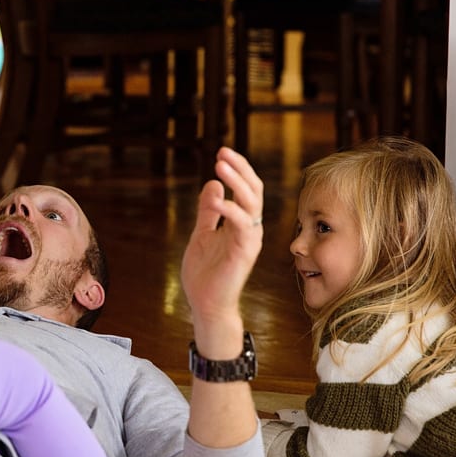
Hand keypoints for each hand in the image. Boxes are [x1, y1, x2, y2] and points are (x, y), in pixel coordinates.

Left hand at [181, 147, 263, 354]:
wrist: (205, 304)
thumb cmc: (205, 273)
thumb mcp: (202, 234)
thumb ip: (208, 211)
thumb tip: (213, 184)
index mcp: (239, 224)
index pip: (245, 190)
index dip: (236, 170)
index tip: (221, 153)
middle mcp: (249, 229)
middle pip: (253, 190)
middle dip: (239, 169)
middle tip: (222, 152)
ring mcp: (249, 240)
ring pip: (251, 203)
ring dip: (237, 182)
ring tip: (220, 165)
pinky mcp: (245, 253)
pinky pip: (242, 226)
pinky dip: (231, 210)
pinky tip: (217, 199)